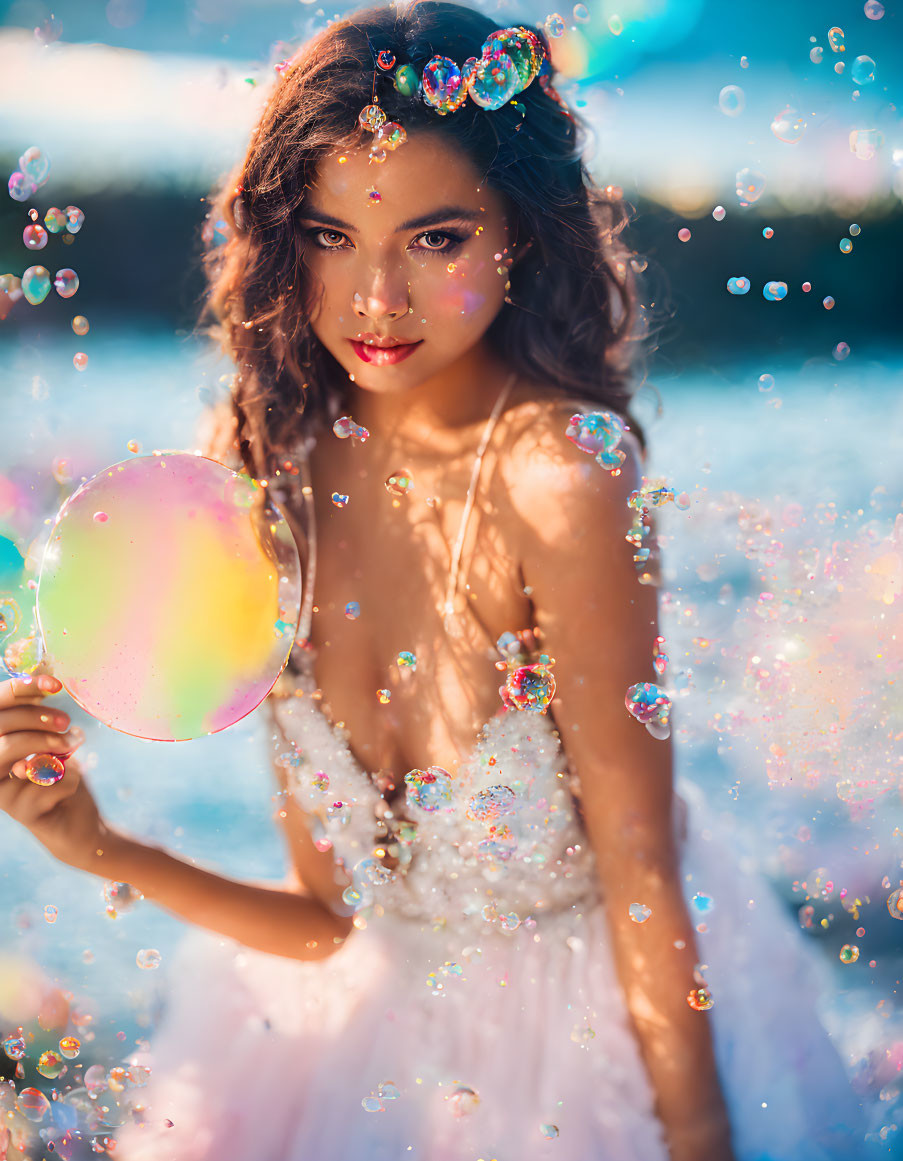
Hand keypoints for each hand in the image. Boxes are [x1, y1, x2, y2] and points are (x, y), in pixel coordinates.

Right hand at [0, 674, 109, 871]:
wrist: (79, 821)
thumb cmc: (62, 775)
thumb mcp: (53, 740)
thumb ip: (42, 717)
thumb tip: (43, 677)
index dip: (19, 690)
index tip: (54, 684)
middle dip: (35, 717)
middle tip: (65, 721)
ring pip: (9, 753)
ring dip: (46, 744)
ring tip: (70, 745)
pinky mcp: (20, 812)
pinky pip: (45, 781)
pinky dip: (68, 777)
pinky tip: (70, 785)